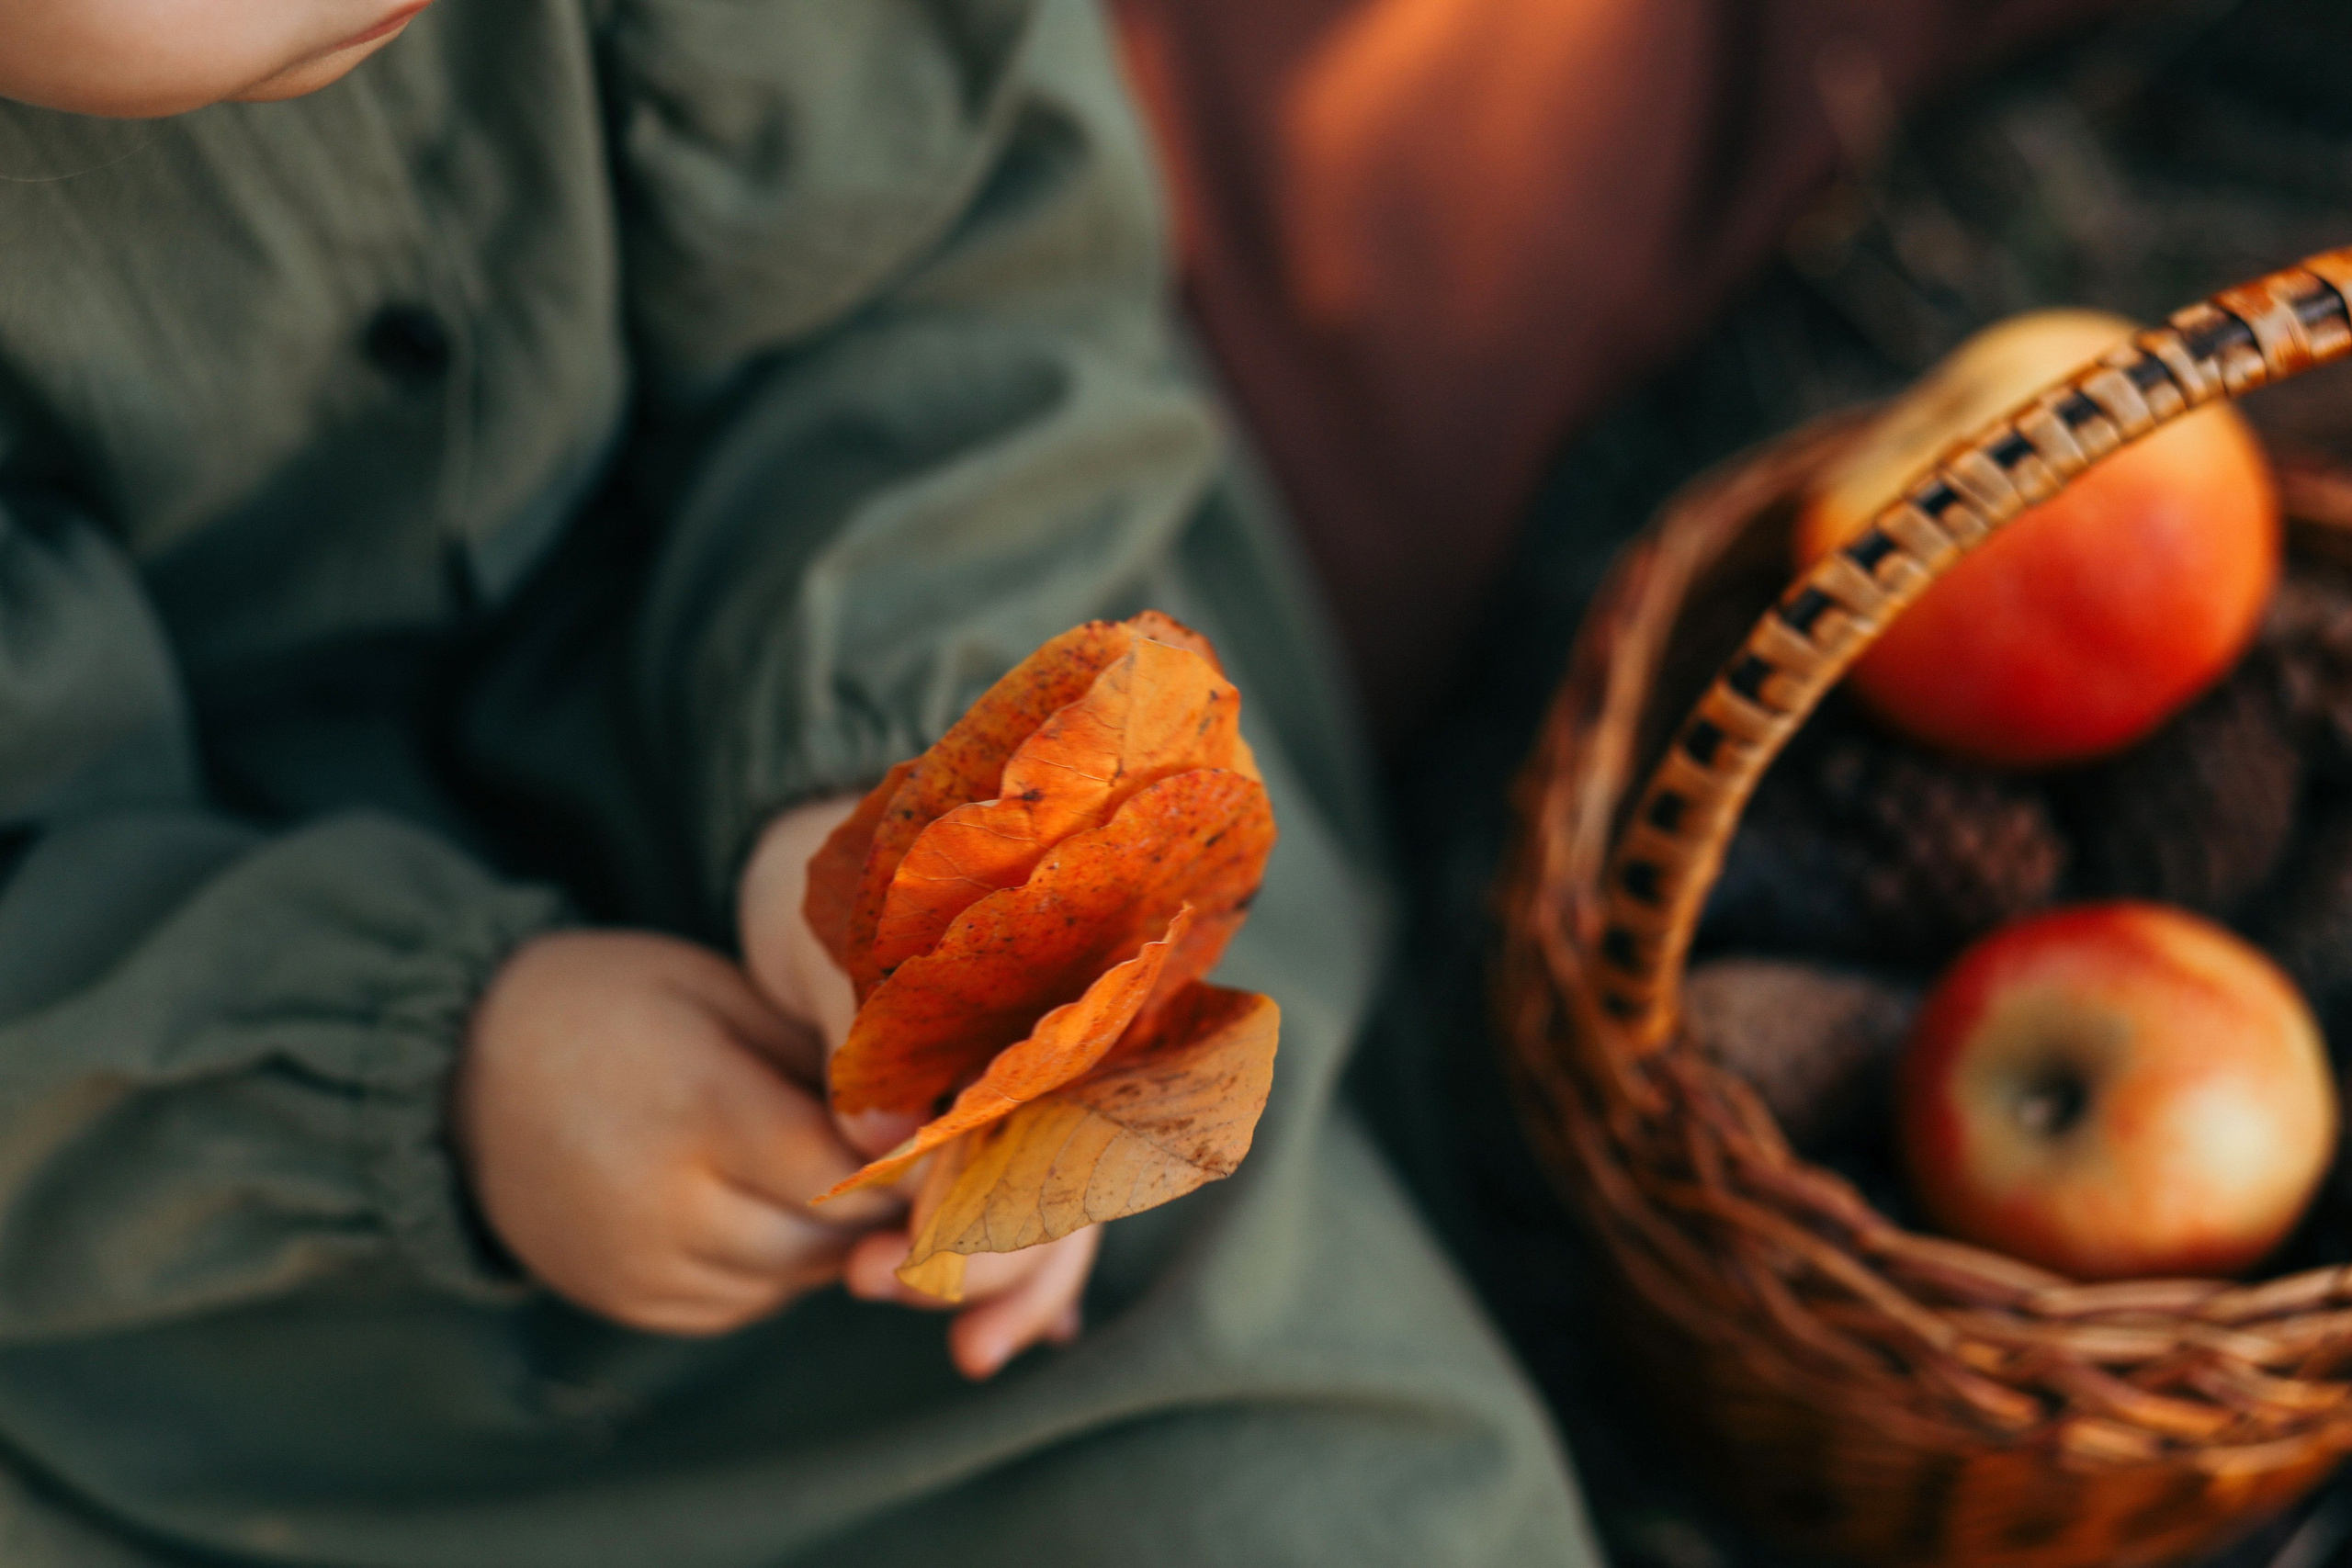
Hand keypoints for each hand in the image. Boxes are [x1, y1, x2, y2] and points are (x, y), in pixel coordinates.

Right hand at [454, 929, 899, 1335]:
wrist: (458, 1068)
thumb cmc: (616, 1005)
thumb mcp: (720, 995)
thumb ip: (820, 1059)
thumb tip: (929, 1110)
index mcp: (696, 1109)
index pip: (846, 1170)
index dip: (914, 1163)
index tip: (962, 1138)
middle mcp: (665, 1206)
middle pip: (831, 1236)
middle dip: (892, 1204)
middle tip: (938, 1162)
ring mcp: (640, 1267)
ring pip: (799, 1276)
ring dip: (845, 1236)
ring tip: (867, 1175)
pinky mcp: (628, 1302)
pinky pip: (748, 1302)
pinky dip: (787, 1264)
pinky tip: (790, 1205)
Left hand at [740, 798, 1103, 1378]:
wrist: (829, 834)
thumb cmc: (844, 875)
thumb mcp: (832, 942)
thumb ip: (859, 1031)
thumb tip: (877, 1145)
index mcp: (1050, 987)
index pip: (1046, 1124)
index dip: (981, 1214)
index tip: (898, 1265)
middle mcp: (1068, 1042)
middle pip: (1069, 1177)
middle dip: (990, 1260)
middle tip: (875, 1289)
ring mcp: (1044, 1078)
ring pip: (1064, 1200)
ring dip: (1015, 1284)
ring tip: (965, 1356)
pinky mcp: (1003, 1107)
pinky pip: (1036, 1196)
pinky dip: (1021, 1268)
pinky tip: (999, 1335)